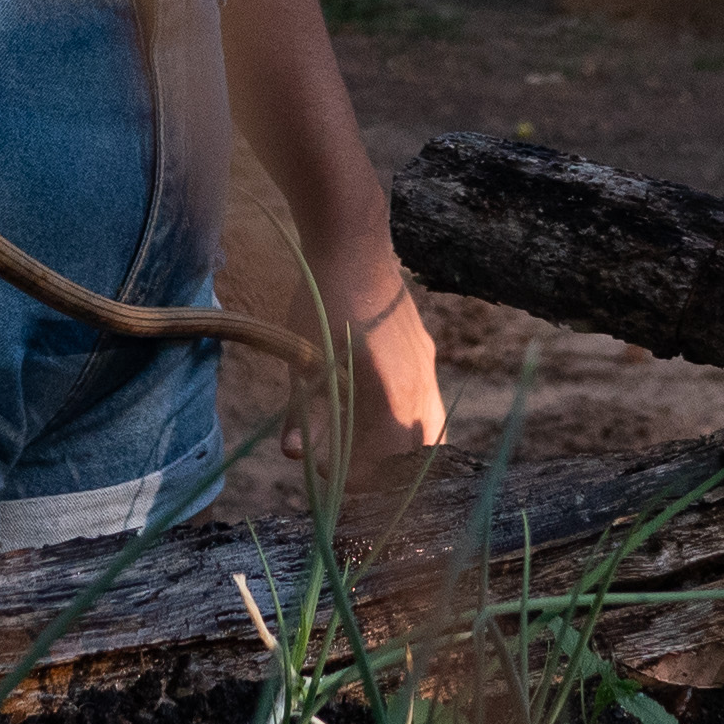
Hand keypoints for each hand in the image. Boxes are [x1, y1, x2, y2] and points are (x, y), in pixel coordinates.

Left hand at [319, 245, 445, 464]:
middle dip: (386, 470)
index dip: (356, 477)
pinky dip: (407, 420)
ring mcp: (426, 368)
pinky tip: (375, 410)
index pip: (385, 463)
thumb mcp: (304, 360)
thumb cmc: (322, 303)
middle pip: (417, 454)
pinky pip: (427, 401)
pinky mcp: (424, 352)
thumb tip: (293, 455)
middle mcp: (418, 388)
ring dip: (403, 448)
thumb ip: (303, 412)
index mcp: (390, 397)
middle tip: (350, 466)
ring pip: (430, 429)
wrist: (354, 246)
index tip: (326, 469)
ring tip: (366, 448)